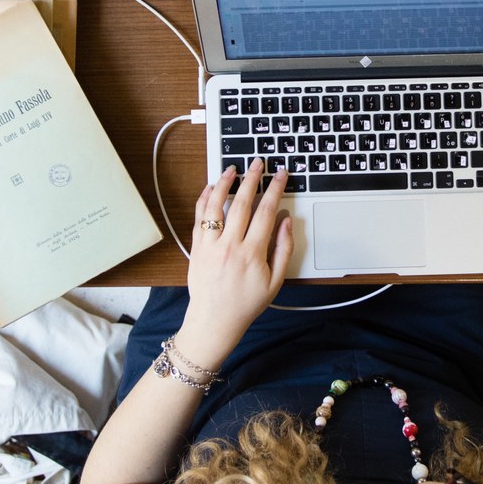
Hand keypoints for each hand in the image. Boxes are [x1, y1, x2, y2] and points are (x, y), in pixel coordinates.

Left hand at [178, 158, 293, 364]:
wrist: (215, 320)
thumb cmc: (246, 303)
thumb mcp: (276, 281)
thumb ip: (284, 249)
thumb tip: (286, 221)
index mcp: (252, 254)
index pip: (266, 212)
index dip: (274, 189)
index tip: (280, 175)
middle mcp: (229, 246)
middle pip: (241, 203)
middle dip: (252, 179)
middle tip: (257, 163)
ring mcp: (210, 245)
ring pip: (216, 205)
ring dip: (224, 183)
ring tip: (232, 169)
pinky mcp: (196, 247)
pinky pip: (198, 217)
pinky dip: (204, 199)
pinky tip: (211, 187)